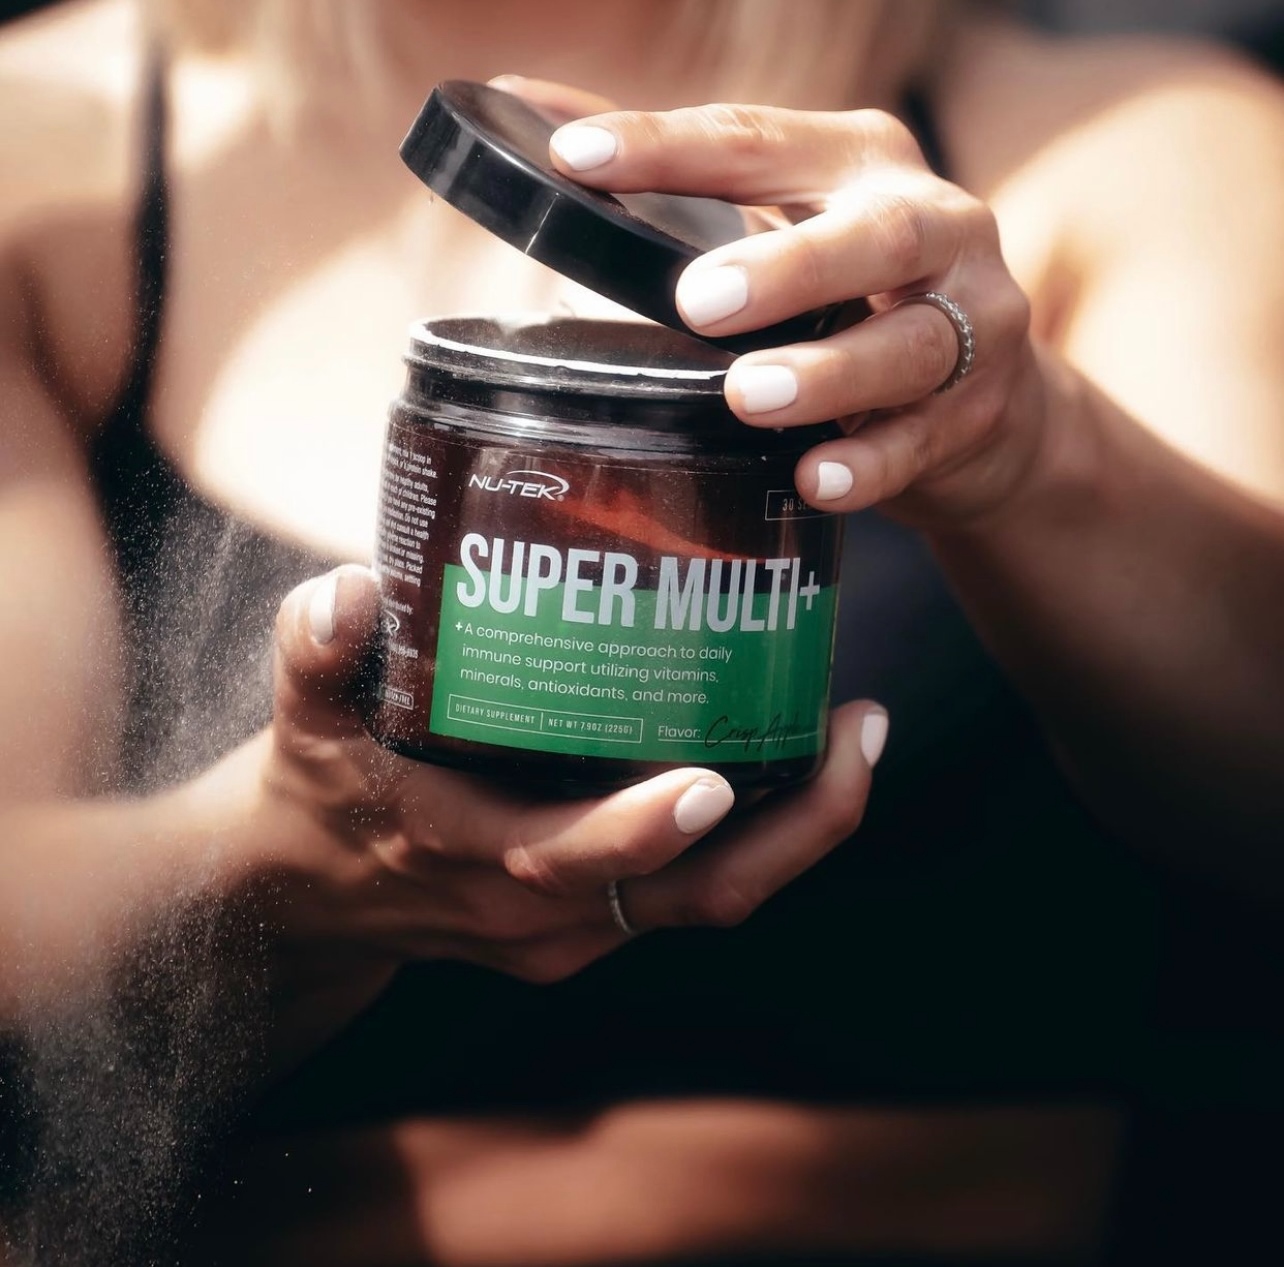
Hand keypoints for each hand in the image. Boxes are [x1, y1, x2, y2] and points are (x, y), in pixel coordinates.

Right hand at [252, 566, 885, 985]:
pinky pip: (692, 894)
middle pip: (691, 895)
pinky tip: (788, 760)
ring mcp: (571, 928)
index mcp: (465, 857)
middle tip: (858, 727)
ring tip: (852, 736)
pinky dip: (757, 840)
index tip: (718, 778)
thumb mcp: (300, 723)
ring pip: (709, 900)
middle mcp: (534, 910)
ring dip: (796, 833)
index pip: (567, 859)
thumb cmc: (317, 795)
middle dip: (794, 829)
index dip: (643, 829)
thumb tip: (346, 590)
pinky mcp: (590, 923)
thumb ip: (315, 652)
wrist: (306, 898)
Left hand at [543, 96, 1045, 527]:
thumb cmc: (861, 299)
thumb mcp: (787, 223)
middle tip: (699, 301)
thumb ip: (676, 178)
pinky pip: (923, 443)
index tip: (575, 157)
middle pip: (873, 236)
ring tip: (751, 396)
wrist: (994, 406)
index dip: (668, 147)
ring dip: (827, 373)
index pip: (760, 141)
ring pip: (910, 344)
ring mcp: (973, 323)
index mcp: (860, 166)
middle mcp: (935, 227)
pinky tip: (816, 480)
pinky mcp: (979, 414)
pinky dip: (868, 466)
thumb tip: (526, 105)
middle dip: (788, 267)